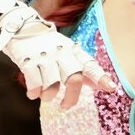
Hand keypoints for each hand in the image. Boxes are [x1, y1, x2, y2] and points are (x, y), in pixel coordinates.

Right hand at [0, 0, 115, 105]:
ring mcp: (45, 57)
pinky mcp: (28, 61)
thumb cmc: (51, 47)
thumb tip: (109, 86)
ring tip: (46, 97)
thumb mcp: (71, 55)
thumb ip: (87, 71)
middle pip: (73, 79)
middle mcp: (62, 54)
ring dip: (49, 96)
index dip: (101, 78)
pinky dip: (34, 92)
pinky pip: (34, 82)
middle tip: (66, 106)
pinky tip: (33, 94)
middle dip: (71, 97)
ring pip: (52, 84)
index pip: (90, 65)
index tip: (111, 88)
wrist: (23, 28)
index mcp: (74, 53)